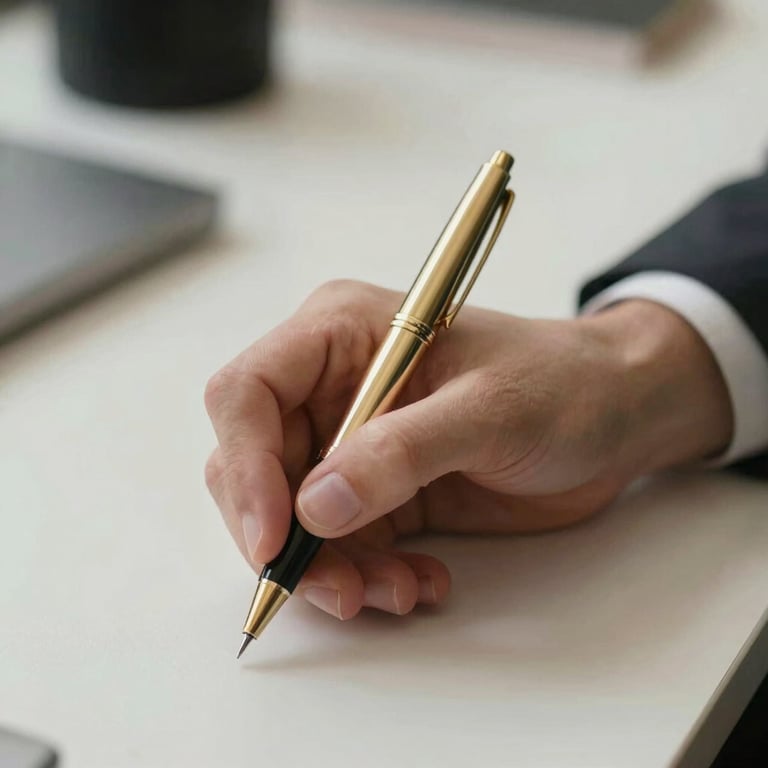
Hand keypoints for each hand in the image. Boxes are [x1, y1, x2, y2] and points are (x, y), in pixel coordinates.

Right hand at [204, 280, 731, 618]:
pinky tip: (420, 582)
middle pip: (256, 469)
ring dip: (333, 572)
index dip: (245, 467)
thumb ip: (401, 452)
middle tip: (339, 590)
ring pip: (294, 522)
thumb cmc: (561, 384)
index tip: (272, 539)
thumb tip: (313, 507)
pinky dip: (368, 578)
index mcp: (340, 334)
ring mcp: (353, 443)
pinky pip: (341, 547)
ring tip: (397, 592)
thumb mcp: (490, 410)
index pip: (247, 393)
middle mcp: (332, 387)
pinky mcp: (378, 491)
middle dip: (286, 539)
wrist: (611, 416)